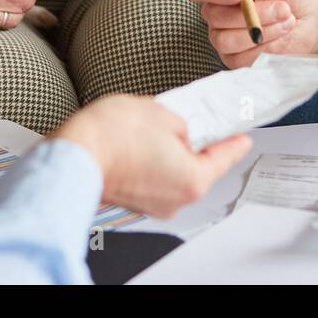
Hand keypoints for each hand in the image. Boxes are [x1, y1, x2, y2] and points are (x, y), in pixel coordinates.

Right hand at [53, 95, 251, 217]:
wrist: (73, 154)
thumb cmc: (112, 135)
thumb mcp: (162, 112)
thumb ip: (183, 123)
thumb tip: (182, 130)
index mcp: (194, 178)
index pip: (225, 156)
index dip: (235, 140)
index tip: (243, 134)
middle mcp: (178, 198)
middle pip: (199, 167)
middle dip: (195, 143)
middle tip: (190, 120)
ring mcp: (155, 204)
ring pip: (175, 173)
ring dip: (171, 153)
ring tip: (154, 129)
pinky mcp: (135, 201)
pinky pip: (155, 179)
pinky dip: (153, 163)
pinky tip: (140, 144)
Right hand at [186, 0, 317, 68]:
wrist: (308, 12)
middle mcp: (216, 10)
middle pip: (214, 16)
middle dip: (253, 13)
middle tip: (284, 7)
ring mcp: (223, 36)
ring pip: (225, 40)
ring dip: (261, 31)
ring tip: (287, 19)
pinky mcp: (236, 58)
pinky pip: (240, 60)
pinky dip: (265, 48)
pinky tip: (282, 34)